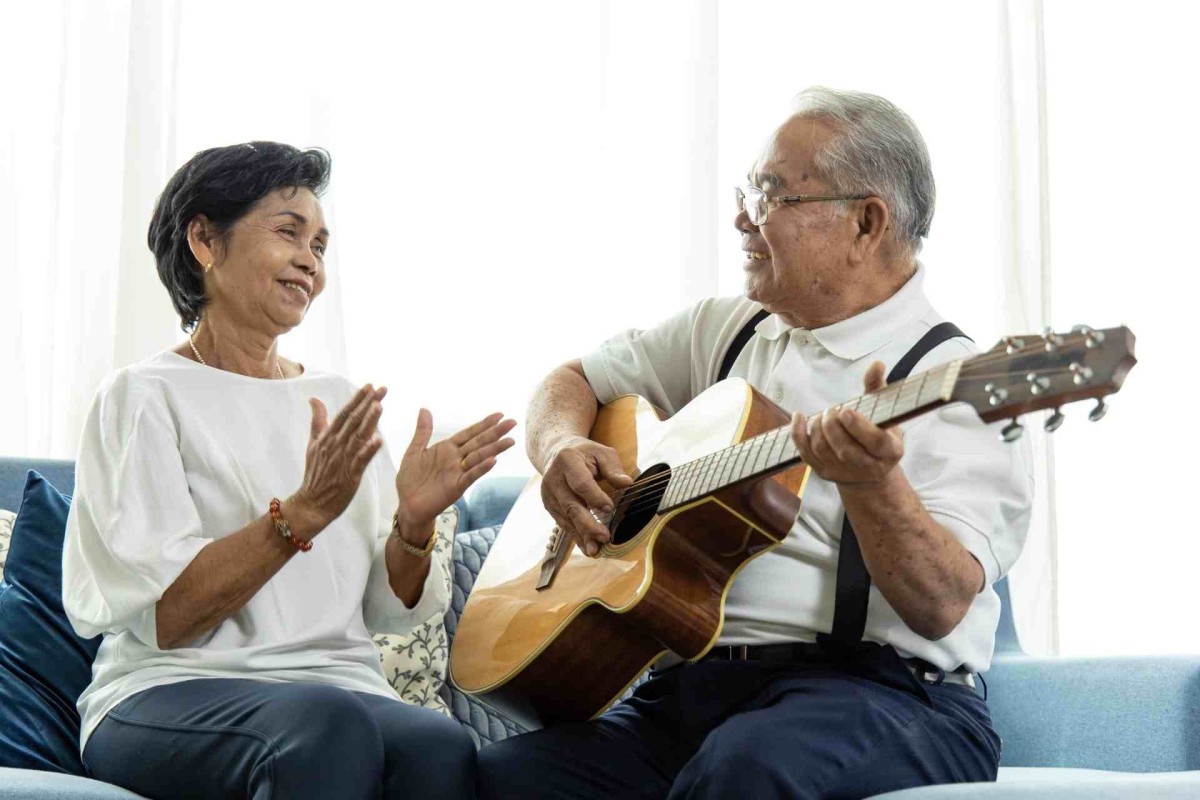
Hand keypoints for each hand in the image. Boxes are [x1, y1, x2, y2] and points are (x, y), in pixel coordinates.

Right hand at [291, 384, 386, 535]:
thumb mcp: (314, 443)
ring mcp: (342, 459)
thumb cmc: (315, 473)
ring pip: (357, 436)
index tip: (370, 385)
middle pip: (353, 420)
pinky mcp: (349, 474)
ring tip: (380, 406)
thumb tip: (314, 399)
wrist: (311, 502)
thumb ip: (317, 421)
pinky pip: (360, 460)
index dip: (358, 399)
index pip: (345, 413)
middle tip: (382, 389)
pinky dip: (369, 450)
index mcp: (328, 436)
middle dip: (368, 403)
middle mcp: (335, 444)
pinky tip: (379, 440)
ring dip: (369, 421)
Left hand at [394, 410, 516, 534]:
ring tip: (510, 441)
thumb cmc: (410, 478)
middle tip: (513, 423)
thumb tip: (425, 409)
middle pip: (479, 443)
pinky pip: (470, 476)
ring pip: (479, 458)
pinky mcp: (456, 487)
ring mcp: (458, 472)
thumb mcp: (414, 451)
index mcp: (447, 448)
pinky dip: (481, 469)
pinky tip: (493, 461)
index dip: (484, 424)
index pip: (469, 433)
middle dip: (495, 433)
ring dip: (494, 449)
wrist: (407, 503)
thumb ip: (423, 431)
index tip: (499, 415)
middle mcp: (456, 459)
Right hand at [540, 435, 632, 557]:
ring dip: (582, 535)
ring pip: (567, 519)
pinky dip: (577, 537)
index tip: (610, 508)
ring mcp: (549, 495)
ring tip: (596, 550)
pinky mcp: (550, 507)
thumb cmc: (585, 453)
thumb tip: (627, 484)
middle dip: (588, 524)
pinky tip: (588, 548)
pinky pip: (564, 524)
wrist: (556, 453)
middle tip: (605, 537)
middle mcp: (554, 480)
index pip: (581, 483)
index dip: (594, 496)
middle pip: (571, 505)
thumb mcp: (602, 453)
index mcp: (567, 461)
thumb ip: (613, 468)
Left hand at [790, 361, 903, 485]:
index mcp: (890, 450)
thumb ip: (878, 387)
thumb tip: (876, 364)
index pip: (875, 442)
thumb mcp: (884, 411)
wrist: (870, 470)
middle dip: (833, 427)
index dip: (859, 427)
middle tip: (832, 410)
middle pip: (846, 450)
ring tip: (823, 415)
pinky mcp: (824, 473)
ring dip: (818, 428)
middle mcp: (869, 466)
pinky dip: (798, 434)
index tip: (845, 411)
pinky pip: (806, 454)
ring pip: (824, 451)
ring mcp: (844, 472)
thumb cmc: (879, 432)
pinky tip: (799, 416)